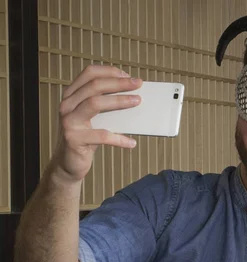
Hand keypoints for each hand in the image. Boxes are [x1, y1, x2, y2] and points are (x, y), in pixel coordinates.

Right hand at [52, 65, 142, 183]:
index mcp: (71, 95)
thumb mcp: (94, 118)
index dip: (110, 72)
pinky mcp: (74, 139)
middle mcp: (67, 105)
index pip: (89, 73)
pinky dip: (119, 139)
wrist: (69, 163)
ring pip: (94, 103)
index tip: (129, 76)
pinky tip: (131, 143)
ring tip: (138, 102)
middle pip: (94, 86)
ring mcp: (68, 121)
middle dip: (119, 83)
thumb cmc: (86, 138)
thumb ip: (106, 107)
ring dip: (119, 101)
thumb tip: (133, 97)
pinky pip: (101, 136)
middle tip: (138, 84)